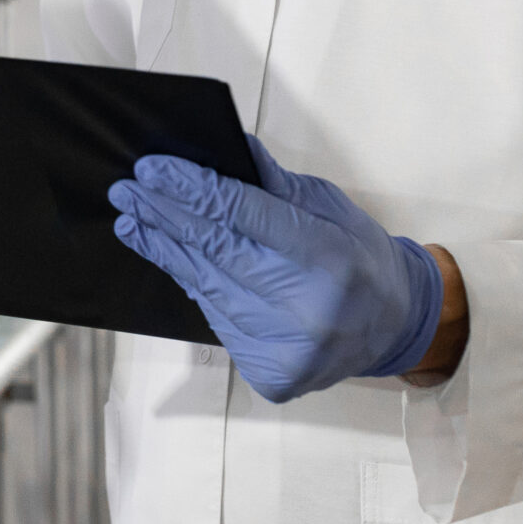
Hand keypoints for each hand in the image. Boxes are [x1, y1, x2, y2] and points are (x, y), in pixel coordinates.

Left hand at [106, 134, 442, 401]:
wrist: (395, 328)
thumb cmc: (362, 259)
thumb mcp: (332, 209)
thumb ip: (277, 186)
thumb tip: (226, 149)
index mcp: (330, 259)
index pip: (245, 216)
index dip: (193, 189)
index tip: (153, 167)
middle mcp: (308, 310)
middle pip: (217, 250)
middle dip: (165, 215)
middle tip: (127, 189)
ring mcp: (286, 348)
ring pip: (207, 287)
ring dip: (164, 249)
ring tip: (131, 220)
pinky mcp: (270, 373)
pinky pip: (216, 318)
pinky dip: (191, 283)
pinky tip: (165, 256)